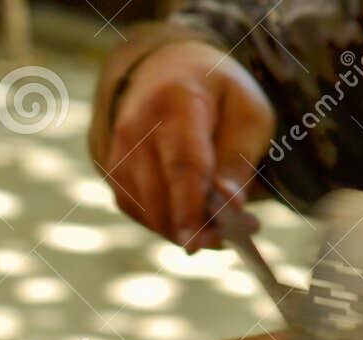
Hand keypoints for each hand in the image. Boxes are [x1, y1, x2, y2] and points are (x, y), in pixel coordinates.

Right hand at [97, 40, 274, 250]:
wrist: (166, 72)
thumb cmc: (217, 96)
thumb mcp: (248, 114)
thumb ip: (239, 160)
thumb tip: (230, 208)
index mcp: (175, 102)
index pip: (182, 164)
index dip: (190, 207)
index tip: (199, 243)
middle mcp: (136, 128)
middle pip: (160, 196)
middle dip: (192, 227)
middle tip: (229, 238)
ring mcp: (118, 153)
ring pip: (147, 210)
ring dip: (182, 228)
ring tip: (216, 228)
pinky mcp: (113, 173)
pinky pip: (139, 211)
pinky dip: (166, 222)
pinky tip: (190, 216)